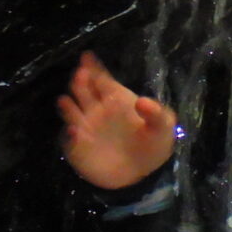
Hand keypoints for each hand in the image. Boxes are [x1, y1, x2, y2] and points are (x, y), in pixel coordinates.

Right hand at [59, 52, 177, 190]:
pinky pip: (70, 139)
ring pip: (71, 111)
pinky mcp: (79, 147)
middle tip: (81, 75)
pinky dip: (70, 135)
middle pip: (83, 90)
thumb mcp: (163, 127)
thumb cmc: (152, 144)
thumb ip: (157, 113)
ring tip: (68, 101)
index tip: (87, 57)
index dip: (94, 68)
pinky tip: (75, 131)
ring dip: (68, 106)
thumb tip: (141, 101)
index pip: (102, 79)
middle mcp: (97, 109)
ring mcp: (85, 127)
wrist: (142, 174)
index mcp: (116, 99)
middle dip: (80, 81)